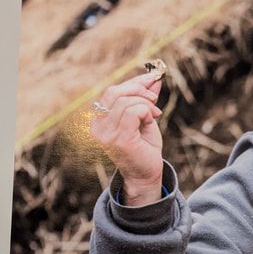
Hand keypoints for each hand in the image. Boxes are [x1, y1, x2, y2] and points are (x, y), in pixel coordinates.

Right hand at [91, 72, 164, 205]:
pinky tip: (151, 120)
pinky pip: (133, 111)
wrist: (146, 175)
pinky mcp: (118, 139)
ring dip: (145, 103)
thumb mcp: (145, 118)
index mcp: (99, 120)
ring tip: (154, 115)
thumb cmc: (144, 148)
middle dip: (139, 89)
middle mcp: (97, 126)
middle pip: (114, 91)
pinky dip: (146, 111)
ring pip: (125, 101)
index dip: (133, 82)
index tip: (152, 78)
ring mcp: (106, 133)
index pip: (111, 91)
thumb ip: (145, 99)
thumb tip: (154, 78)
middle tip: (155, 99)